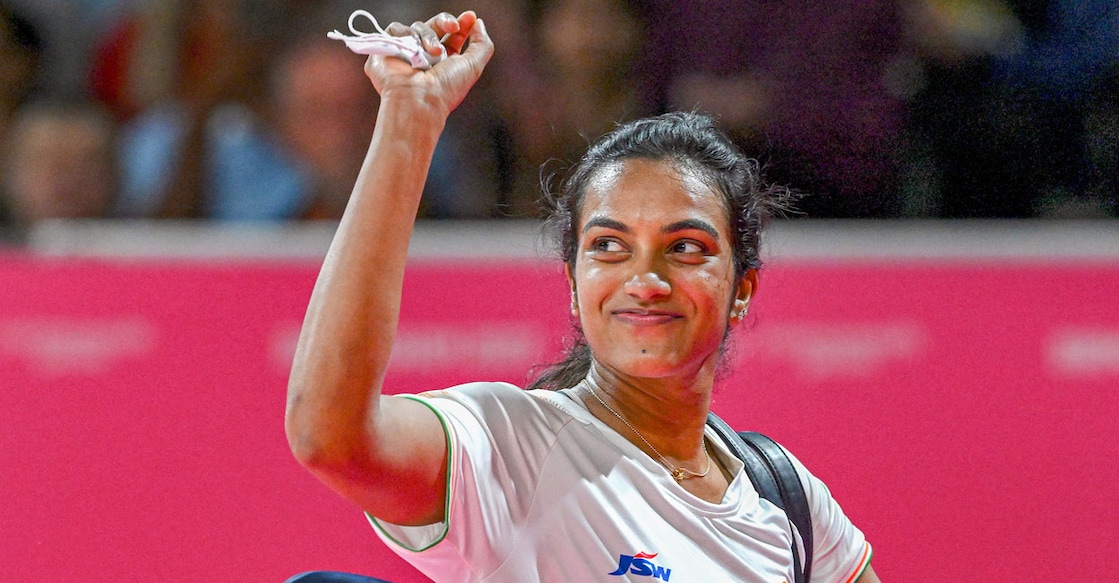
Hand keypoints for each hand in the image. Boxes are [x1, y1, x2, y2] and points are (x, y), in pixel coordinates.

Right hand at [364, 11, 493, 118]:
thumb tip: (478, 23)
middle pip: (435, 26)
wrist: (417, 100)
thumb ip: (482, 44)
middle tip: (453, 26)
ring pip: (418, 27)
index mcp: (444, 63)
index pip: (452, 36)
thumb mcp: (473, 66)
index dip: (462, 24)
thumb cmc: (445, 89)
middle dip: (445, 22)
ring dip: (428, 36)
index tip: (470, 17)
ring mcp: (405, 53)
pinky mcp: (386, 50)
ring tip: (432, 53)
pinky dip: (405, 34)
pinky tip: (411, 49)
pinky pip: (395, 29)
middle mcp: (424, 57)